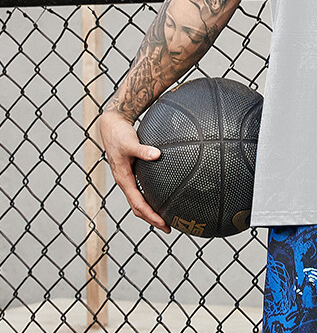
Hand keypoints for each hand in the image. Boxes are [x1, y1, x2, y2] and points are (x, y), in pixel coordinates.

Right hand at [98, 109, 169, 232]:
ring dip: (151, 210)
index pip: (138, 204)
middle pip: (138, 207)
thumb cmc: (119, 134)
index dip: (151, 215)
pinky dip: (150, 197)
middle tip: (168, 227)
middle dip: (152, 219)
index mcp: (123, 179)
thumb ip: (143, 150)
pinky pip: (141, 190)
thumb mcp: (130, 142)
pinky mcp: (132, 171)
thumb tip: (157, 154)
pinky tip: (162, 195)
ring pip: (139, 200)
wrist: (111, 125)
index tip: (164, 223)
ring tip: (166, 216)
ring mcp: (128, 178)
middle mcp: (125, 181)